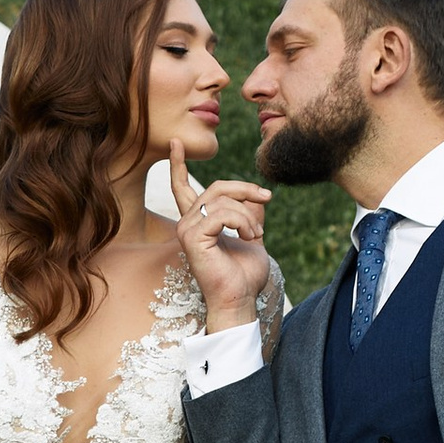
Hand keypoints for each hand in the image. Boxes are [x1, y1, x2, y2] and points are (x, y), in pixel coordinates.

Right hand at [167, 148, 272, 330]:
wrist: (240, 299)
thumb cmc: (244, 275)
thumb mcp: (251, 236)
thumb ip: (250, 215)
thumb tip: (256, 198)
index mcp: (197, 223)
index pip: (182, 188)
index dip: (178, 165)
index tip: (177, 143)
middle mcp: (187, 224)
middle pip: (215, 187)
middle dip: (245, 189)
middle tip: (267, 199)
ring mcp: (186, 230)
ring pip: (221, 200)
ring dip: (247, 214)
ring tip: (257, 233)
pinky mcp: (192, 238)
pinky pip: (221, 213)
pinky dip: (242, 221)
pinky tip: (250, 236)